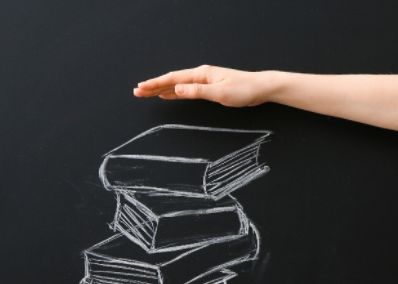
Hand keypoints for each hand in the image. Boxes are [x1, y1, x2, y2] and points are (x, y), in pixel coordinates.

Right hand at [133, 65, 270, 106]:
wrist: (260, 88)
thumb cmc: (243, 90)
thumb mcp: (220, 93)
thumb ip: (198, 91)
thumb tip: (177, 89)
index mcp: (201, 74)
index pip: (173, 79)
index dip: (155, 84)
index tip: (141, 88)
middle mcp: (200, 75)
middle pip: (172, 80)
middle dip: (154, 86)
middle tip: (137, 92)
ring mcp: (204, 80)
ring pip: (177, 85)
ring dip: (162, 89)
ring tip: (147, 93)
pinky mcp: (208, 87)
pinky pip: (186, 89)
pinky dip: (175, 92)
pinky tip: (169, 95)